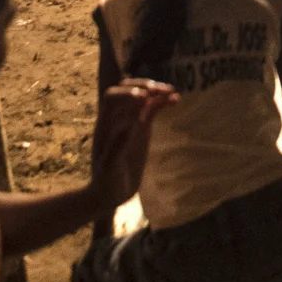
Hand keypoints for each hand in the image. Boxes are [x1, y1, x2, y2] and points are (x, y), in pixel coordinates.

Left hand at [90, 79, 177, 205]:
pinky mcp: (142, 129)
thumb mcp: (109, 168)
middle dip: (142, 86)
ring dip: (156, 91)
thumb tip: (128, 126)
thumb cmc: (106, 183)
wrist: (110, 194)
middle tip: (158, 91)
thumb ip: (116, 148)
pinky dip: (163, 103)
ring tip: (171, 91)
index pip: (111, 98)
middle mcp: (117, 118)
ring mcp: (131, 122)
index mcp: (105, 124)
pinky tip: (175, 100)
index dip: (126, 93)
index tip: (142, 98)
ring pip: (143, 98)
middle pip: (127, 90)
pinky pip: (152, 110)